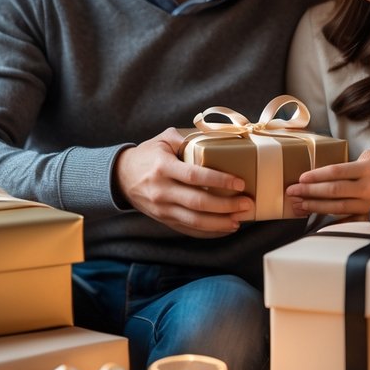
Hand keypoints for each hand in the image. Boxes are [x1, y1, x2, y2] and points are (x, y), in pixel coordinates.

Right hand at [113, 128, 253, 237]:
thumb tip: (213, 137)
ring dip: (220, 223)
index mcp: (163, 167)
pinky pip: (189, 230)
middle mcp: (162, 190)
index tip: (239, 182)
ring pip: (195, 221)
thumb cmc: (147, 155)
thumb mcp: (162, 139)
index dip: (219, 180)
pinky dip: (209, 232)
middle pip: (198, 202)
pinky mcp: (164, 220)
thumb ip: (184, 136)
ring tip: (240, 220)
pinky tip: (225, 228)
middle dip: (226, 206)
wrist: (121, 177)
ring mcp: (162, 209)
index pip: (194, 176)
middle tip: (247, 204)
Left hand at [285, 149, 369, 217]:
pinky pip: (348, 220)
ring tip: (298, 205)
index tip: (300, 178)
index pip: (336, 172)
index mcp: (368, 169)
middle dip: (309, 191)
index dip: (316, 176)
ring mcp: (369, 205)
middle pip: (332, 190)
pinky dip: (332, 222)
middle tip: (291, 192)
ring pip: (336, 207)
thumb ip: (355, 161)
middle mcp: (368, 188)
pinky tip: (317, 221)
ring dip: (315, 206)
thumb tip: (334, 172)